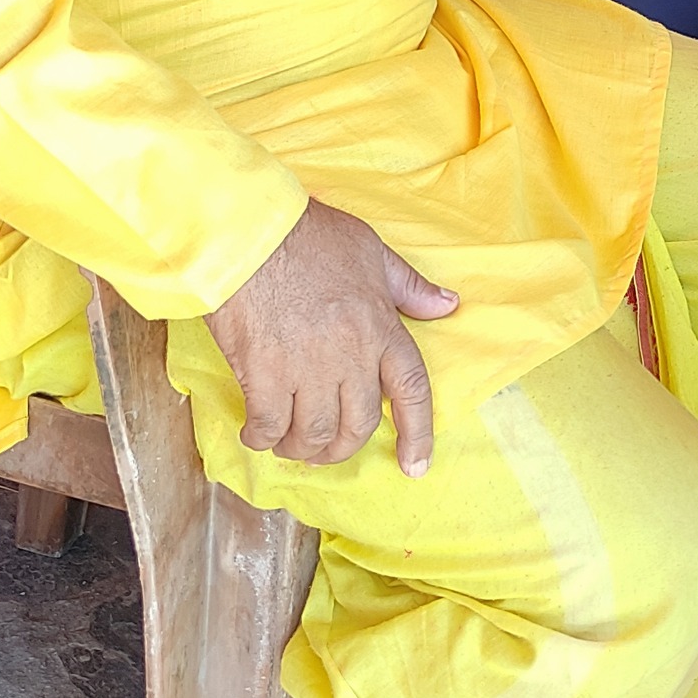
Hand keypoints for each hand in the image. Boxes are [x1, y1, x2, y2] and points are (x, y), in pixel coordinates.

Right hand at [206, 199, 458, 475]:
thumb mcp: (370, 250)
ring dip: (303, 448)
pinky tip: (257, 433)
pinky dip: (263, 438)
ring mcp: (306, 368)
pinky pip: (268, 426)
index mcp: (381, 327)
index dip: (417, 433)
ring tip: (291, 444)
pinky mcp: (264, 374)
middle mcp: (350, 356)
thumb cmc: (308, 235)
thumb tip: (447, 305)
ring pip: (314, 434)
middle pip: (358, 425)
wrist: (249, 231)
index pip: (411, 390)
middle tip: (326, 450)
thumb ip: (408, 286)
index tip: (415, 465)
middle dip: (343, 447)